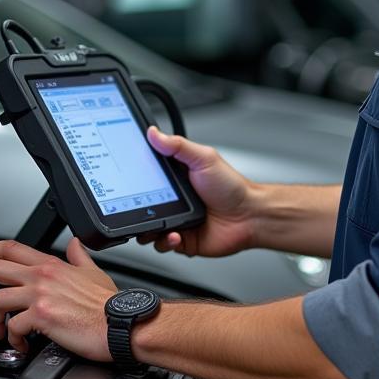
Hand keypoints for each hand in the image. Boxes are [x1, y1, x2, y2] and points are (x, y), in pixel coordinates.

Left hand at [0, 237, 115, 359]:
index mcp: (52, 265)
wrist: (120, 323)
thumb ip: (79, 257)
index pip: (11, 248)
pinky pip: (13, 327)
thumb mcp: (94, 272)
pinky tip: (21, 344)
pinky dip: (12, 339)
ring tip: (1, 330)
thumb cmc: (109, 304)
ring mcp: (41, 296)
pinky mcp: (42, 317)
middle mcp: (42, 277)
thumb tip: (75, 244)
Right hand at [142, 126, 256, 257]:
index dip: (135, 179)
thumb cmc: (232, 187)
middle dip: (136, 209)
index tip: (128, 179)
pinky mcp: (182, 240)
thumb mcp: (204, 158)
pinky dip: (165, 242)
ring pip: (148, 228)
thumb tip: (154, 133)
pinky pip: (163, 245)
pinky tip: (174, 235)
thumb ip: (178, 146)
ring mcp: (176, 221)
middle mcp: (172, 200)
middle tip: (139, 208)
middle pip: (142, 205)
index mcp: (175, 179)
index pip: (146, 177)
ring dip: (147, 229)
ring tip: (157, 225)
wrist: (250, 216)